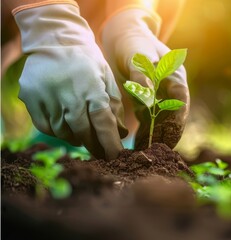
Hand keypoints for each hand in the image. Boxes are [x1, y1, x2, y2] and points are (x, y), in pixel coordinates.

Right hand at [14, 2, 127, 158]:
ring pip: (63, 132)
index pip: (103, 123)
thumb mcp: (107, 78)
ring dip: (76, 138)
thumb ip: (115, 106)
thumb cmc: (88, 61)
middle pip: (83, 131)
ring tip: (83, 136)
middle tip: (101, 152)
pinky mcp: (31, 97)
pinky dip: (57, 132)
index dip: (110, 143)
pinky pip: (45, 127)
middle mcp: (69, 94)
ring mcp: (47, 96)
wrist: (55, 39)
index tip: (115, 157)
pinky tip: (66, 127)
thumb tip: (122, 133)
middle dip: (94, 145)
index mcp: (92, 88)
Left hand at [102, 8, 189, 148]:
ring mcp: (160, 96)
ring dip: (156, 135)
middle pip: (173, 115)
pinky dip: (145, 131)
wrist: (123, 37)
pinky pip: (149, 119)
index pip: (180, 102)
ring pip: (162, 120)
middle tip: (157, 150)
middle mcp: (170, 89)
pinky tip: (138, 143)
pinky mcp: (148, 101)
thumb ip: (143, 77)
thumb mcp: (138, 57)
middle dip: (167, 133)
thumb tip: (148, 100)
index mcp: (175, 77)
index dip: (177, 120)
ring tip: (146, 151)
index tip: (169, 135)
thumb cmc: (133, 44)